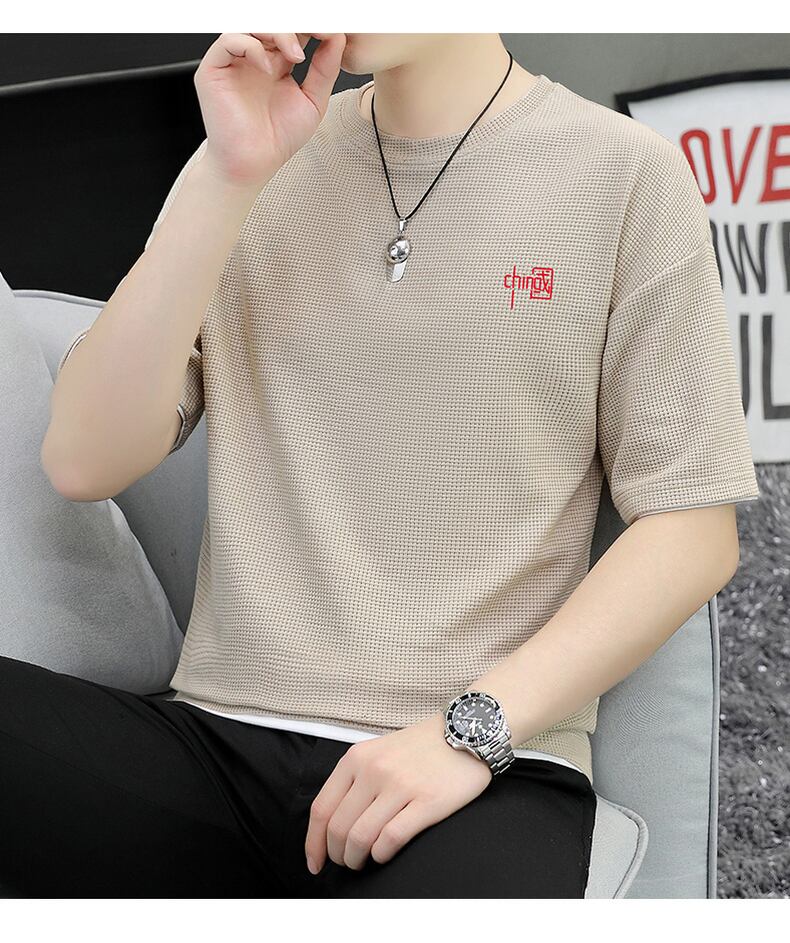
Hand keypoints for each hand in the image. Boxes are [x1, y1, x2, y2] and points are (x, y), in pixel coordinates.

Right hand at [193, 32, 346, 186]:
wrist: (253, 164)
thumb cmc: (278, 139)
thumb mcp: (313, 101)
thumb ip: (325, 69)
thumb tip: (337, 38)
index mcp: (275, 63)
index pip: (292, 31)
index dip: (310, 27)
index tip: (331, 32)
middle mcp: (254, 58)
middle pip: (273, 23)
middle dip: (297, 25)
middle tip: (317, 32)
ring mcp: (234, 62)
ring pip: (252, 25)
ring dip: (279, 34)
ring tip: (296, 56)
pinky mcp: (214, 69)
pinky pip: (230, 40)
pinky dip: (252, 46)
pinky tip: (268, 67)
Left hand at [303, 711, 491, 873]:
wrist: (464, 731)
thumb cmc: (419, 748)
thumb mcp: (376, 752)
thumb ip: (354, 780)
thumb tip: (331, 824)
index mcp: (356, 758)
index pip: (321, 809)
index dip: (313, 842)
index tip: (315, 862)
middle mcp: (374, 770)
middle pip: (338, 828)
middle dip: (337, 855)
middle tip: (346, 862)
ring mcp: (400, 785)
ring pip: (360, 838)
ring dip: (357, 859)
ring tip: (363, 862)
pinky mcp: (427, 801)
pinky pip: (391, 839)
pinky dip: (381, 855)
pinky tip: (384, 854)